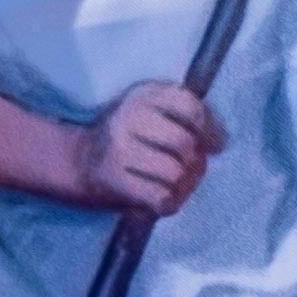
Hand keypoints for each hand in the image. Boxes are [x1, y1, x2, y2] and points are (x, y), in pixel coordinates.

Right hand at [76, 81, 216, 216]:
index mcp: (144, 95)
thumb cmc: (129, 138)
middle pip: (186, 144)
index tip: (213, 144)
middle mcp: (128, 117)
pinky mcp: (112, 179)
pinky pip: (161, 197)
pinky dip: (166, 202)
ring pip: (176, 173)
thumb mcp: (153, 112)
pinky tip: (157, 197)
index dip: (210, 130)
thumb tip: (219, 142)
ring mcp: (118, 148)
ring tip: (171, 183)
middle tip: (187, 167)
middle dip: (195, 161)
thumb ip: (188, 119)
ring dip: (182, 184)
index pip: (191, 107)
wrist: (76, 161)